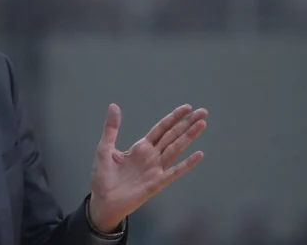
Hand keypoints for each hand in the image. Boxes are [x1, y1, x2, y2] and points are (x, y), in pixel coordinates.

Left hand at [88, 104, 206, 231]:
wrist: (102, 200)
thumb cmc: (104, 176)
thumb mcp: (105, 148)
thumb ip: (111, 128)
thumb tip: (114, 105)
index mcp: (141, 147)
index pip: (161, 129)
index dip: (174, 118)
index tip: (188, 107)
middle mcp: (152, 156)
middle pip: (172, 136)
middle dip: (187, 124)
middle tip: (203, 112)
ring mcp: (156, 169)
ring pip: (175, 149)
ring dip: (188, 137)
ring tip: (202, 124)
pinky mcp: (156, 183)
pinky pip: (174, 172)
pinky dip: (186, 164)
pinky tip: (198, 154)